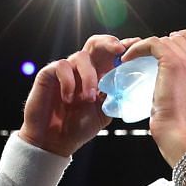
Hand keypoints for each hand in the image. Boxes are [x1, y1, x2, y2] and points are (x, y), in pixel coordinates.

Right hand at [19, 34, 136, 156]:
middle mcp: (82, 70)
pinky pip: (62, 66)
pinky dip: (69, 82)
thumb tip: (128, 84)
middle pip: (95, 44)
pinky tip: (68, 99)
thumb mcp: (103, 113)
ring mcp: (66, 71)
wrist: (54, 142)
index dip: (123, 47)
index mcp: (98, 77)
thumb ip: (114, 97)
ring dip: (89, 76)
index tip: (136, 44)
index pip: (111, 55)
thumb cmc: (77, 127)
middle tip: (119, 49)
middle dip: (109, 43)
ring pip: (81, 56)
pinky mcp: (49, 74)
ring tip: (89, 98)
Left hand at [136, 30, 185, 166]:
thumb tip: (176, 80)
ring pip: (164, 40)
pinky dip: (137, 48)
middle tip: (146, 55)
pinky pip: (152, 44)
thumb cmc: (181, 122)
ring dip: (146, 46)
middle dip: (162, 43)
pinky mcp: (172, 63)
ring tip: (134, 58)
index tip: (170, 42)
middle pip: (180, 38)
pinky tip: (128, 58)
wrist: (179, 132)